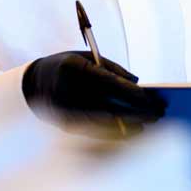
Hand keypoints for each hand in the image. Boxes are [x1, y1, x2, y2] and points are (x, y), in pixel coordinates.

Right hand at [21, 50, 166, 136]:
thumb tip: (136, 83)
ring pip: (104, 122)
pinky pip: (95, 131)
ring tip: (148, 125)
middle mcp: (68, 91)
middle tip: (157, 114)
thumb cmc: (66, 66)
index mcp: (73, 69)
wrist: (32, 83)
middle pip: (109, 105)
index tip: (151, 99)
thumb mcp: (86, 57)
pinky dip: (115, 133)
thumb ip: (112, 69)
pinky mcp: (65, 124)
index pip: (109, 83)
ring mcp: (65, 110)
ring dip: (128, 125)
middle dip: (135, 111)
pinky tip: (131, 132)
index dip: (132, 93)